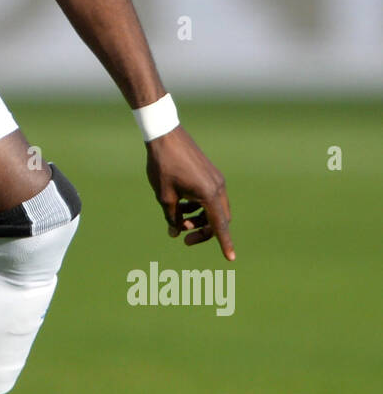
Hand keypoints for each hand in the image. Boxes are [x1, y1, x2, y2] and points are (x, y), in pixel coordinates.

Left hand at [145, 126, 233, 259]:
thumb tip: (176, 232)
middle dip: (203, 231)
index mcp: (208, 194)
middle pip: (219, 219)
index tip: (230, 259)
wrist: (165, 135)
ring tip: (179, 220)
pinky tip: (181, 205)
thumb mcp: (164, 196)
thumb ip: (172, 217)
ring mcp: (216, 179)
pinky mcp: (211, 174)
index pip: (219, 225)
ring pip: (214, 209)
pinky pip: (210, 197)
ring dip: (200, 219)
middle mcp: (218, 187)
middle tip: (183, 238)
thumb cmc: (163, 166)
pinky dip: (199, 206)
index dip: (224, 243)